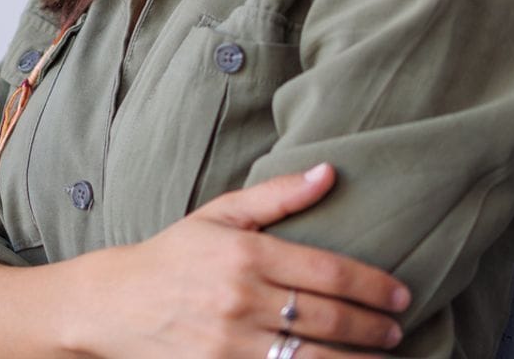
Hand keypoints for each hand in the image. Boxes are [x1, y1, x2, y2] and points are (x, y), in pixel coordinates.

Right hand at [64, 162, 411, 357]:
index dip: (371, 285)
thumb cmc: (174, 255)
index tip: (400, 295)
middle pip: (326, 318)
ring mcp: (229, 344)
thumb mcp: (220, 215)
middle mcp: (240, 300)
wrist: (114, 305)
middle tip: (396, 330)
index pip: (327, 271)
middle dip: (371, 327)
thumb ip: (277, 195)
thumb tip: (329, 172)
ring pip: (310, 358)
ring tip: (381, 358)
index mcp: (246, 255)